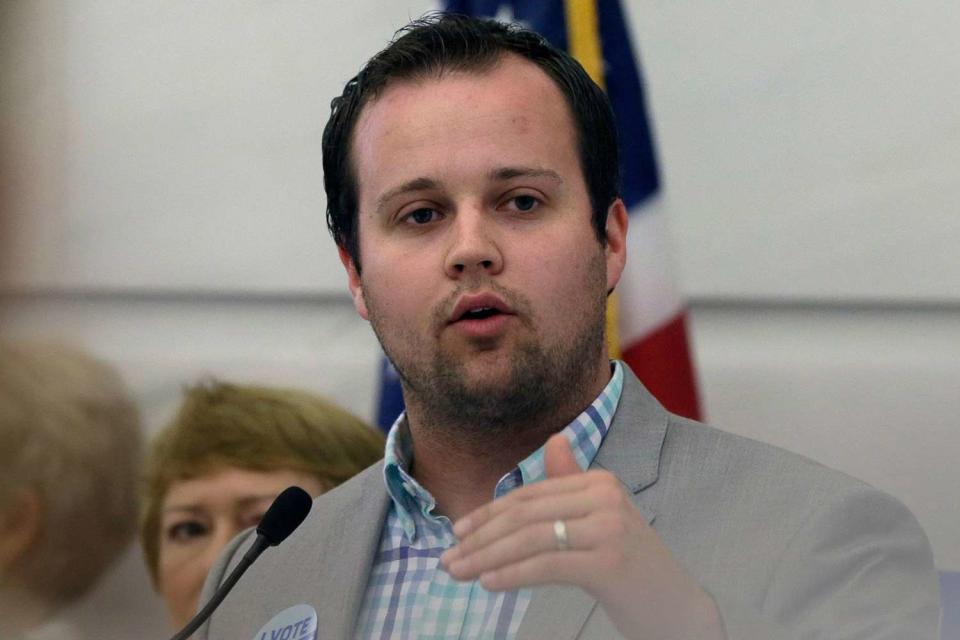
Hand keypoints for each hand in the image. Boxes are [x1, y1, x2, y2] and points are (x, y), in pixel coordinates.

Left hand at [440, 433, 724, 639]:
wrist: (676, 608)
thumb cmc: (631, 567)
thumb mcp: (600, 520)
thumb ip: (572, 484)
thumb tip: (555, 439)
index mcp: (600, 481)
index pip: (530, 495)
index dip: (489, 513)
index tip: (458, 532)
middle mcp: (606, 496)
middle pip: (526, 514)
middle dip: (480, 537)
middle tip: (447, 558)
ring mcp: (610, 527)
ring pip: (531, 539)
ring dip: (486, 557)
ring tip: (458, 572)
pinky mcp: (610, 562)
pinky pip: (547, 564)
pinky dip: (512, 574)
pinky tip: (488, 583)